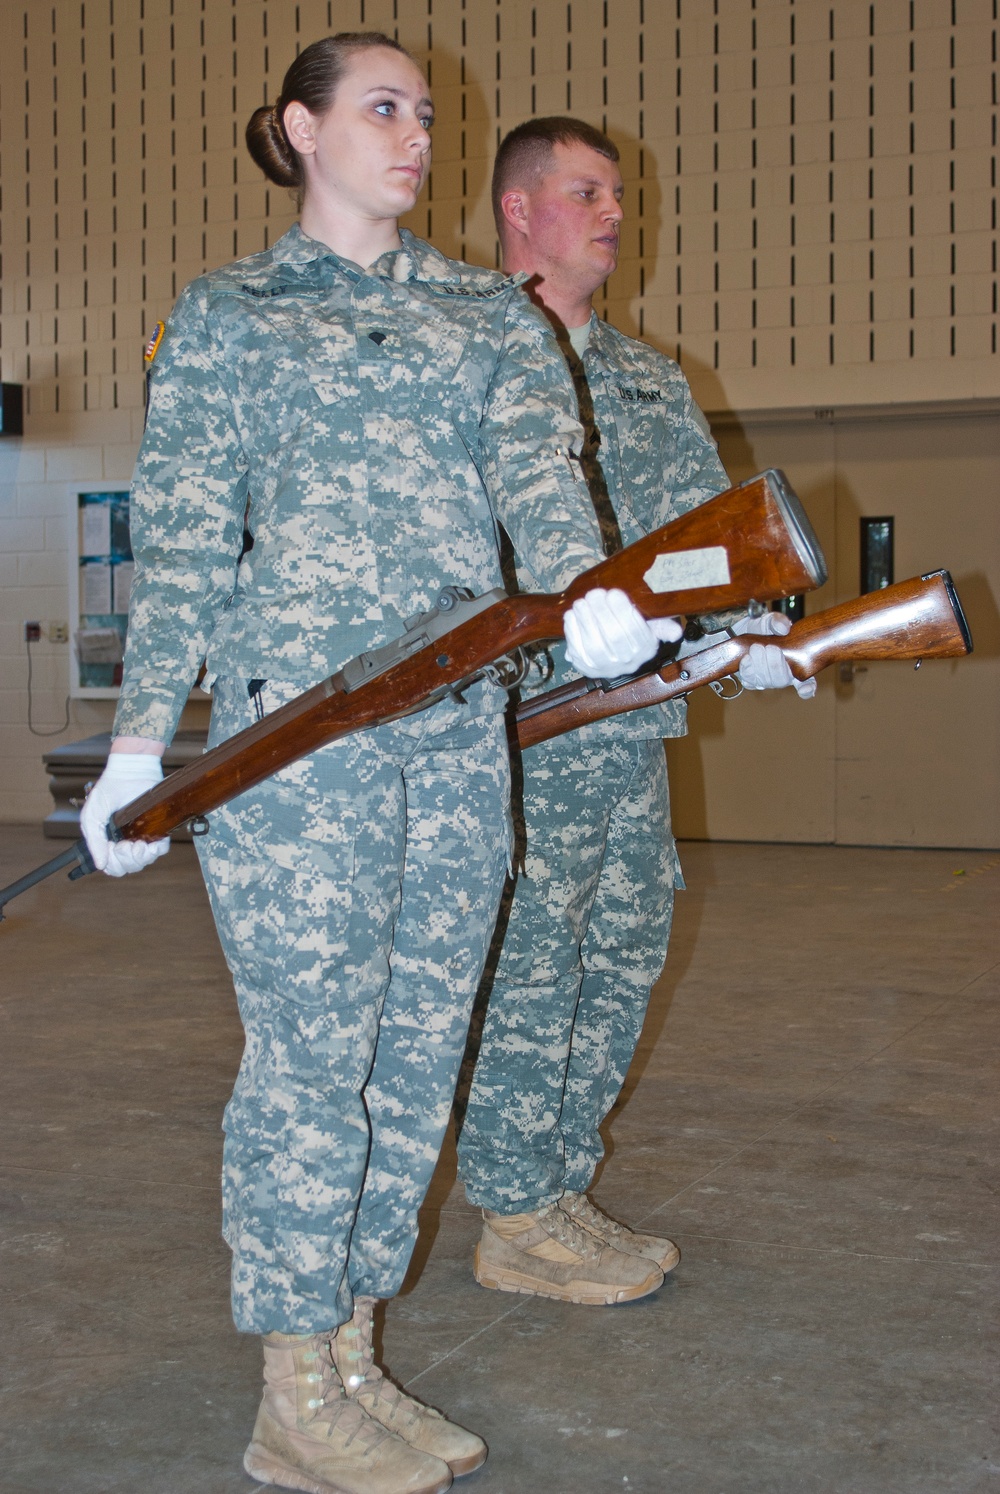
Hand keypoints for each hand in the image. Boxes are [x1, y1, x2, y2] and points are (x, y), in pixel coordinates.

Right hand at [79, 753, 171, 876]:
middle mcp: (125, 841)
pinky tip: (152, 844)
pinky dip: (157, 850)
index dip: (113, 863)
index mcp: (108, 840)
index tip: (115, 848)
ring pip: (143, 861)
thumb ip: (94, 840)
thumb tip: (99, 864)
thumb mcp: (93, 814)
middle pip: (128, 866)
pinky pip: (160, 850)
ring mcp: (141, 836)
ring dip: (142, 857)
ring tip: (140, 845)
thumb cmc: (109, 789)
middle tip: (127, 845)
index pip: (112, 865)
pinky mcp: (157, 829)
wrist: (131, 770)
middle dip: (128, 860)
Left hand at [563, 588, 681, 677]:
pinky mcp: (586, 668)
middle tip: (595, 593)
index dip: (623, 611)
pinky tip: (572, 615)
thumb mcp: (651, 626)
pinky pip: (578, 651)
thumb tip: (677, 631)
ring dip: (586, 620)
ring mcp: (605, 668)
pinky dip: (573, 631)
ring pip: (595, 645)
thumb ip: (662, 625)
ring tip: (582, 602)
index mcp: (645, 649)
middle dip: (603, 612)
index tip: (614, 593)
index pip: (636, 631)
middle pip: (614, 637)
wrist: (612, 655)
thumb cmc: (632, 632)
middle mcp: (627, 662)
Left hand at [734, 612, 816, 697]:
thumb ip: (778, 621)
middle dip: (775, 665)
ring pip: (765, 682)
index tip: (805, 690)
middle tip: (770, 648)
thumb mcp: (771, 621)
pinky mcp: (750, 681)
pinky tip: (747, 658)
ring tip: (757, 648)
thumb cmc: (764, 629)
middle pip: (782, 680)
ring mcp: (766, 681)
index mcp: (796, 664)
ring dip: (760, 664)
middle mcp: (783, 676)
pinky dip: (748, 668)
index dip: (807, 688)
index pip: (807, 681)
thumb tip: (783, 628)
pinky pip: (749, 680)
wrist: (743, 632)